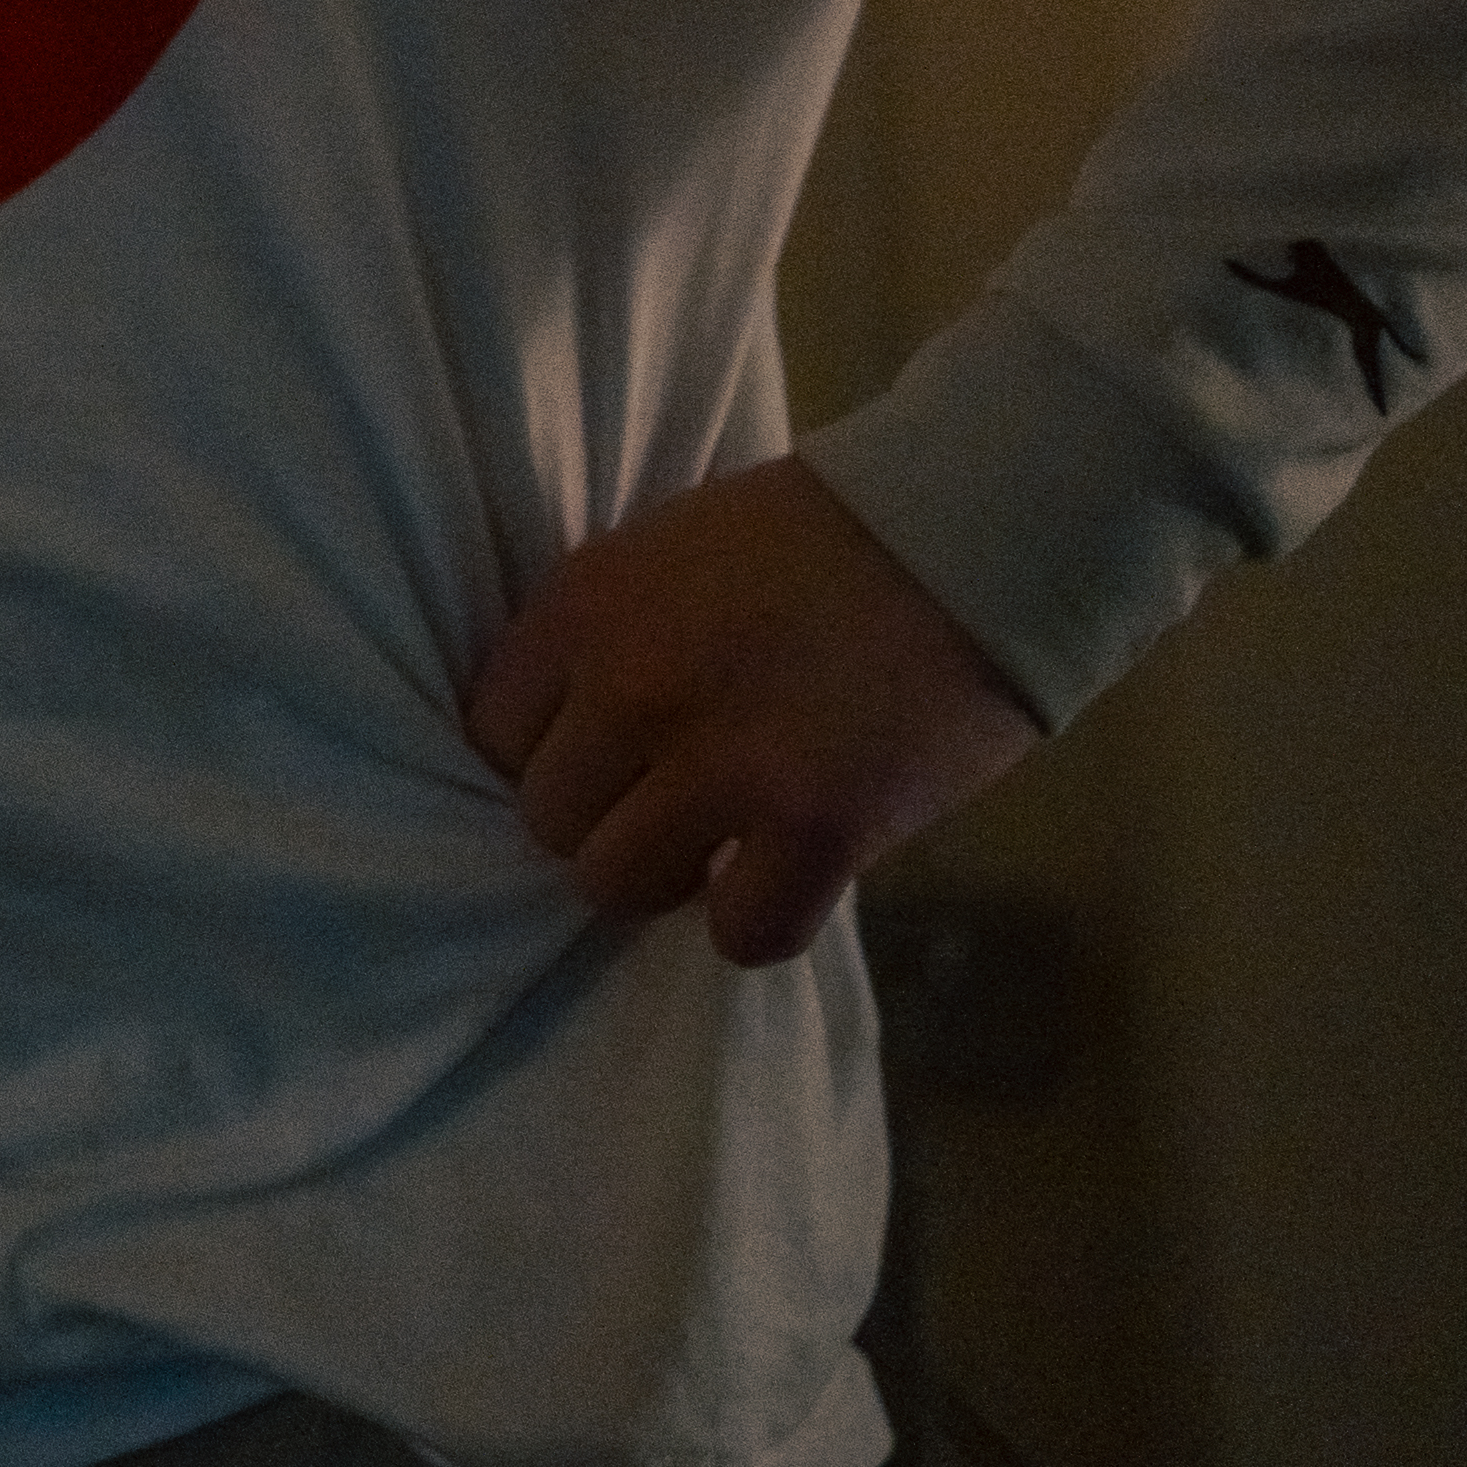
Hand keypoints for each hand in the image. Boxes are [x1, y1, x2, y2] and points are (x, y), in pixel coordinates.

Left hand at [464, 456, 1040, 970]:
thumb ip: (603, 640)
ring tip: (725, 842)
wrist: (973, 534)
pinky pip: (741, 932)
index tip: (603, 760)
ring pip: (618, 885)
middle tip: (674, 802)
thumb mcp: (662, 554)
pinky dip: (760, 919)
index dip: (550, 759)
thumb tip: (566, 741)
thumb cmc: (817, 536)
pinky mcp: (817, 828)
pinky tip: (788, 875)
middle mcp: (629, 689)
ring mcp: (721, 764)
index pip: (493, 735)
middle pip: (549, 820)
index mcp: (583, 608)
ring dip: (669, 877)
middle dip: (606, 819)